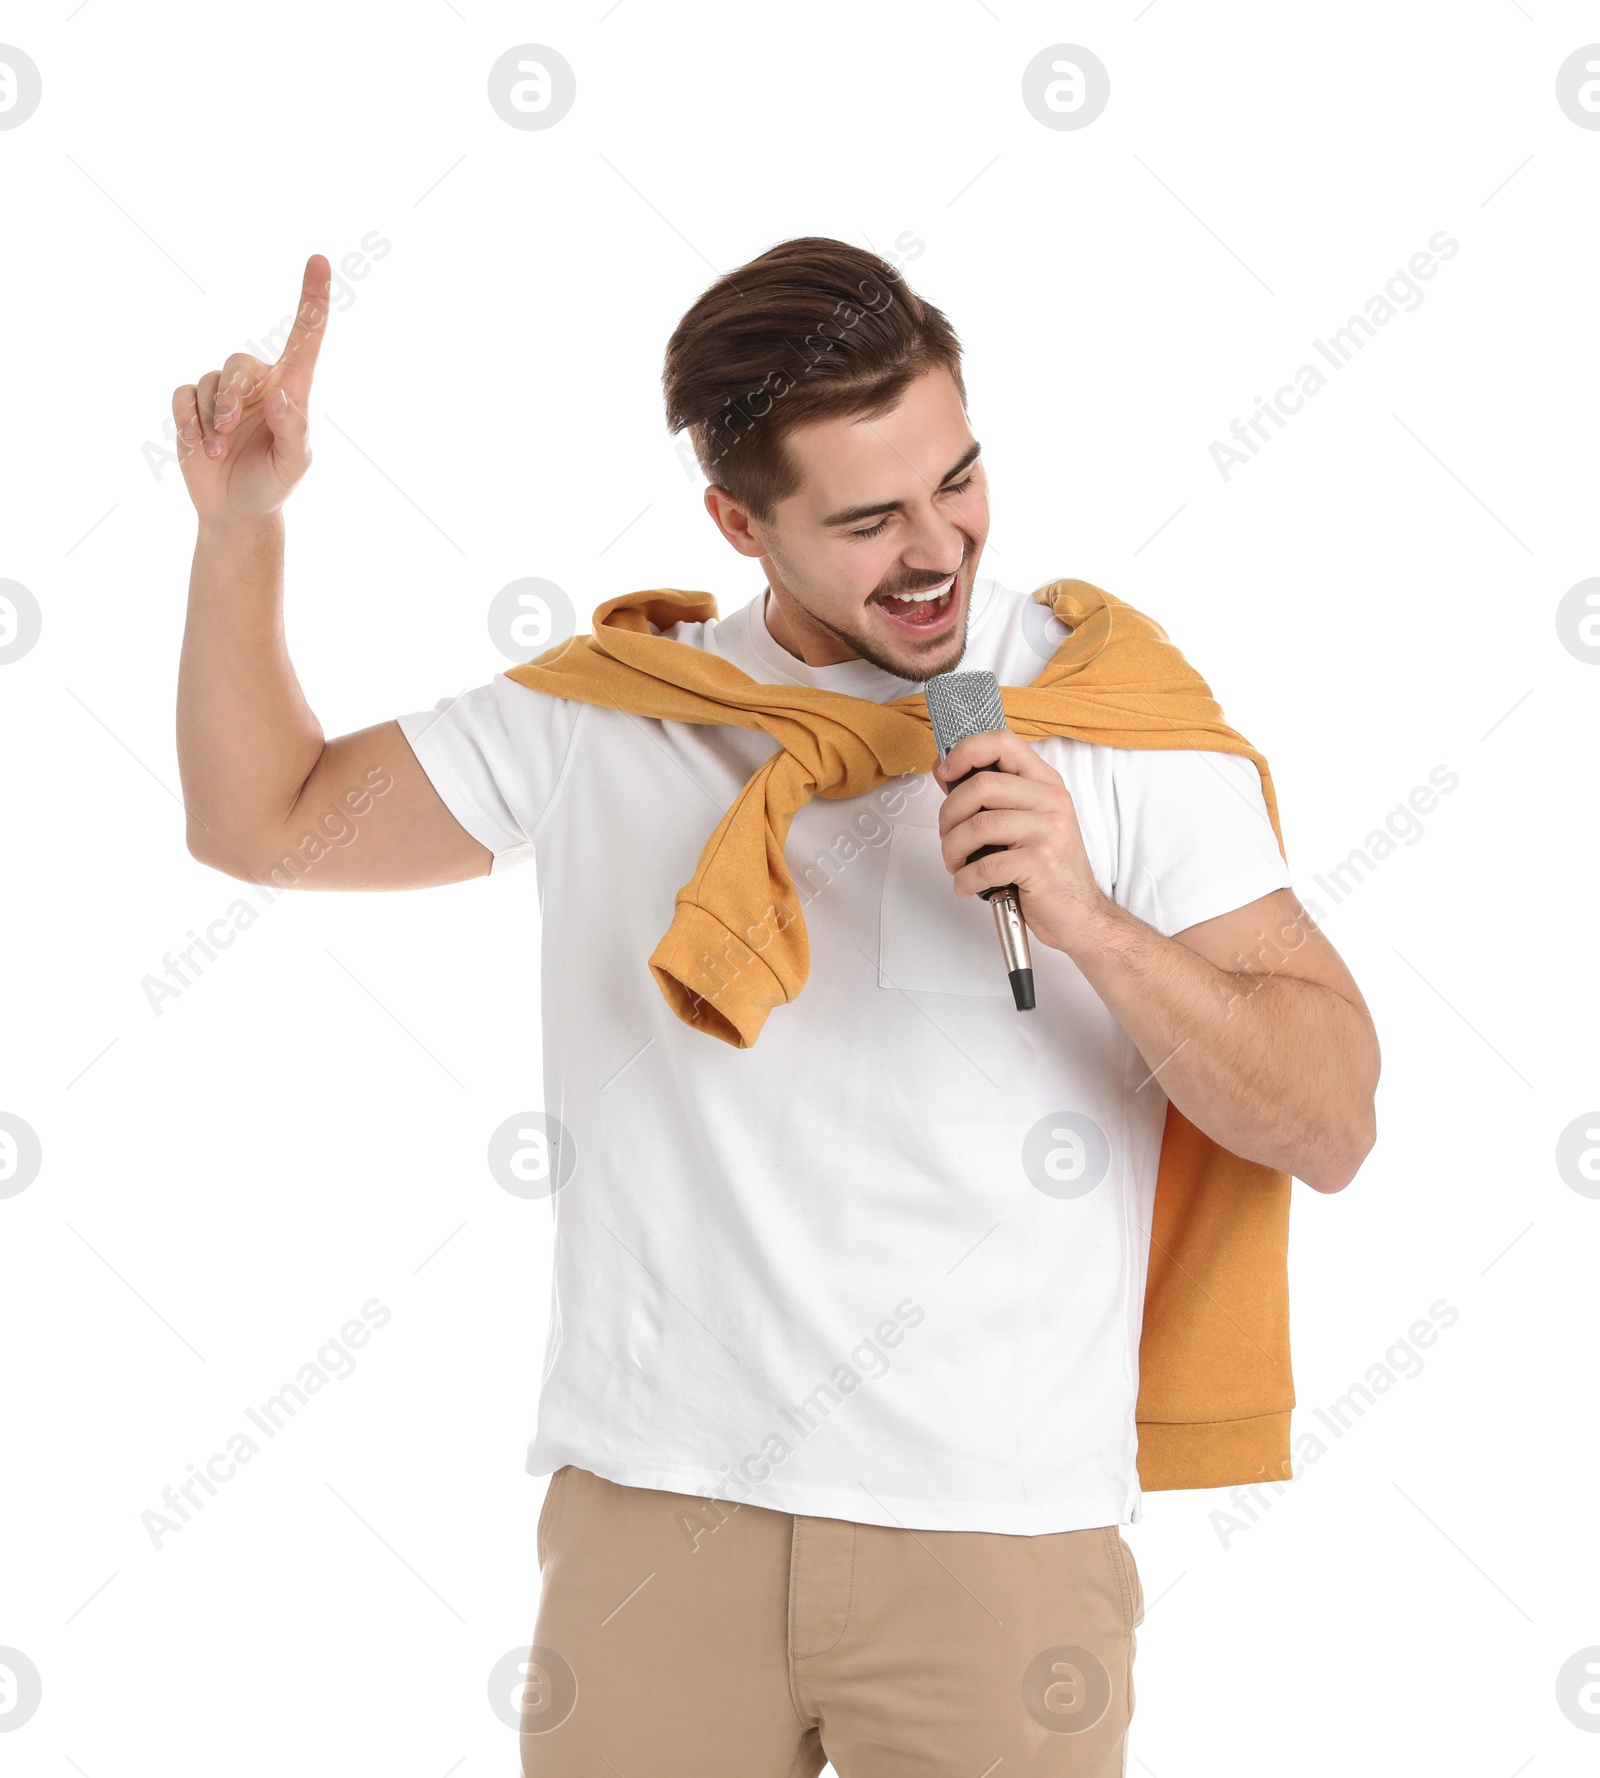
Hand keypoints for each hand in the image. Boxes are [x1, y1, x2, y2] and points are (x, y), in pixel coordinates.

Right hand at [171, 254, 330, 522]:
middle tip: (228, 429)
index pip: (306, 336)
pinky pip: (183, 395)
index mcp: (293, 388)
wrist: (238, 510)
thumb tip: (280, 393)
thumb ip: (294, 430)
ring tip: (218, 450)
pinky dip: (186, 419)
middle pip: (239, 364)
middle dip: (231, 398)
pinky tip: (196, 446)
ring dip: (209, 418)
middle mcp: (259, 382)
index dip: (313, 299)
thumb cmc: (275, 482)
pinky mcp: (192, 405)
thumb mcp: (295, 463)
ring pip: (209, 381)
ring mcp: (223, 392)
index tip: (320, 260)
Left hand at [933, 729, 1115, 956]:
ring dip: (952, 849)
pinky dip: (965, 879)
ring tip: (955, 865)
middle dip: (949, 815)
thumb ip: (989, 796)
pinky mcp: (1041, 863)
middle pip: (981, 786)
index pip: (1003, 743)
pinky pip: (985, 865)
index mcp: (1046, 784)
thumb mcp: (1024, 823)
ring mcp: (1049, 831)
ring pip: (977, 826)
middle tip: (948, 837)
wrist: (1081, 914)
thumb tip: (944, 769)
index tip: (945, 772)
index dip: (966, 751)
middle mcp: (1051, 801)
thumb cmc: (1048, 870)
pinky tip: (967, 886)